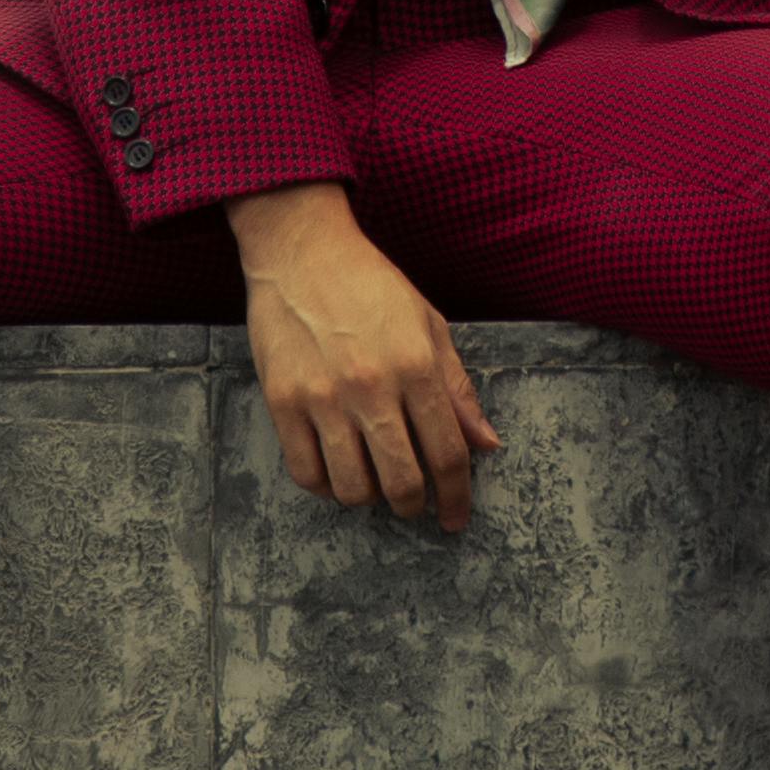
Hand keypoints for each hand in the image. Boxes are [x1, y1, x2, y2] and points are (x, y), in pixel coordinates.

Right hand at [228, 184, 505, 530]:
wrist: (302, 252)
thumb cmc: (371, 285)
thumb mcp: (429, 325)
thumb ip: (457, 388)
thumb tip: (486, 445)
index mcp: (417, 366)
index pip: (448, 454)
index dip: (457, 497)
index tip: (455, 517)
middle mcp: (372, 387)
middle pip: (402, 481)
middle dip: (414, 505)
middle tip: (413, 501)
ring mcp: (323, 397)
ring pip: (352, 487)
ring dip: (369, 497)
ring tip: (371, 479)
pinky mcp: (283, 401)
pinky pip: (306, 473)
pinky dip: (325, 486)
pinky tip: (335, 470)